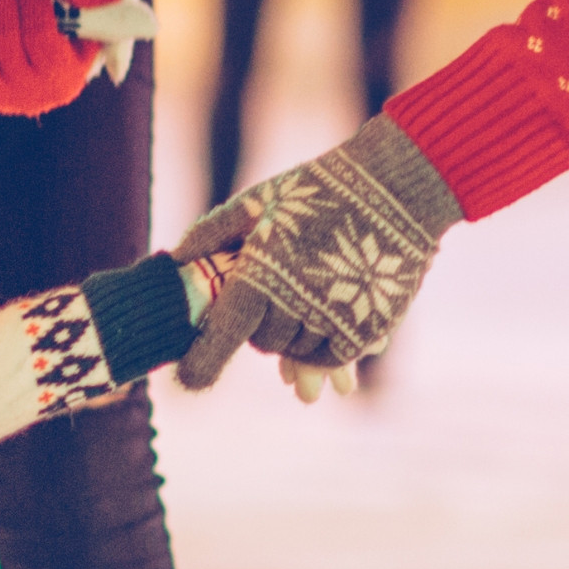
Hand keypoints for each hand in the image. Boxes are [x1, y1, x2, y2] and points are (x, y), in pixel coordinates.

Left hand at [171, 115, 461, 390]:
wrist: (395, 187)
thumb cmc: (317, 190)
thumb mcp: (256, 202)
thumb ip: (211, 234)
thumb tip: (174, 261)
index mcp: (259, 278)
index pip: (222, 338)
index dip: (201, 364)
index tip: (189, 380)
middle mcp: (294, 308)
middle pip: (264, 343)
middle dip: (263, 323)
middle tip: (275, 292)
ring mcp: (333, 323)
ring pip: (299, 352)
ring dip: (296, 335)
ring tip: (307, 299)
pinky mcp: (367, 331)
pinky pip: (333, 356)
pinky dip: (326, 347)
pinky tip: (328, 318)